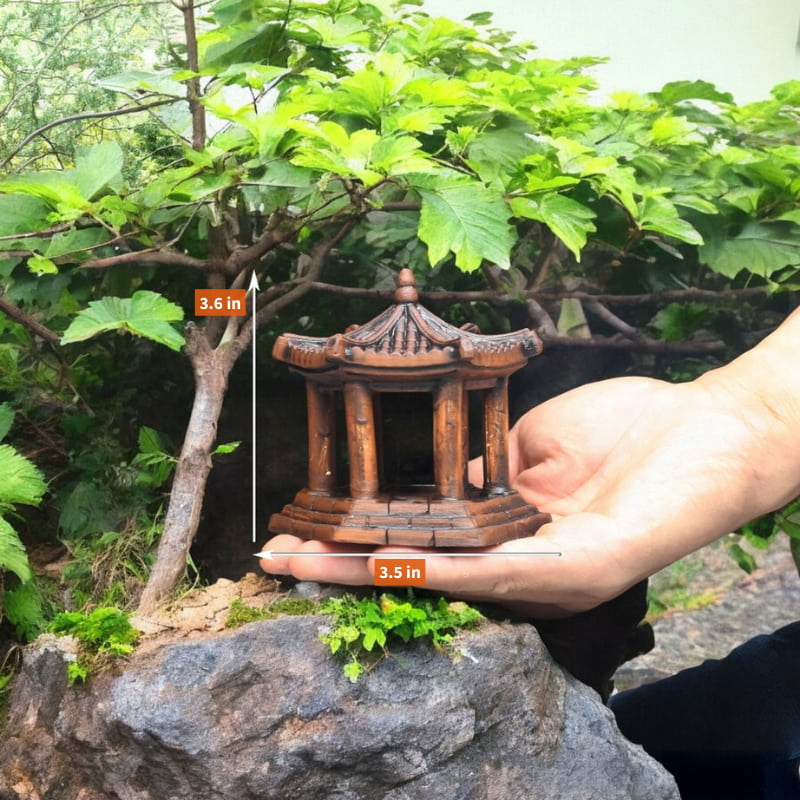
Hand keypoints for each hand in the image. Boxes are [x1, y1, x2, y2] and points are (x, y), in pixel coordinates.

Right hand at [261, 316, 799, 616]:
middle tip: (276, 562)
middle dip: (344, 566)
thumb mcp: (535, 444)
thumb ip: (484, 467)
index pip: (424, 545)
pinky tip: (377, 563)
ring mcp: (547, 576)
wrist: (710, 428)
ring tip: (301, 565)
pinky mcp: (574, 569)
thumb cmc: (629, 431)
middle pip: (419, 571)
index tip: (308, 529)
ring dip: (367, 573)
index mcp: (511, 536)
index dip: (364, 540)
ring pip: (442, 580)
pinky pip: (490, 570)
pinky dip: (428, 567)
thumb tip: (442, 474)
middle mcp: (522, 568)